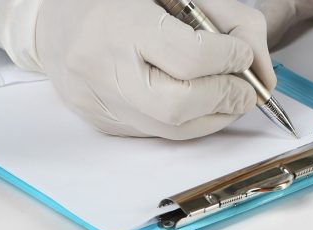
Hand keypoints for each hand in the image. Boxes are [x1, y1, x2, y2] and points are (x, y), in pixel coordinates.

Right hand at [35, 0, 274, 139]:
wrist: (53, 25)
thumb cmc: (115, 1)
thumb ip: (224, 20)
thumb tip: (259, 65)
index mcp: (119, 23)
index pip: (189, 58)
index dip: (227, 59)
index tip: (241, 54)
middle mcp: (105, 69)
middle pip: (179, 105)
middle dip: (224, 98)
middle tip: (245, 88)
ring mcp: (101, 104)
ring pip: (173, 129)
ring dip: (215, 116)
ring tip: (229, 96)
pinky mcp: (104, 124)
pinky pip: (158, 133)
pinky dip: (190, 122)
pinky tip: (200, 103)